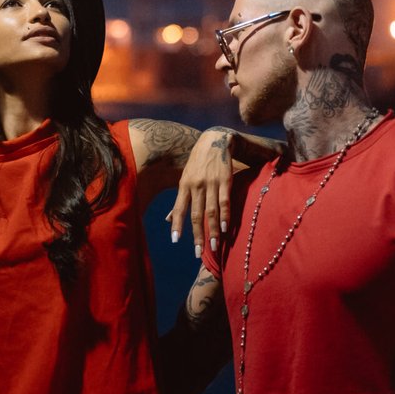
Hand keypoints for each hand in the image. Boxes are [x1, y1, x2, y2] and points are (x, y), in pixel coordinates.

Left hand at [167, 127, 235, 255]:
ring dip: (213, 230)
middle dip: (197, 235)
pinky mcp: (225, 180)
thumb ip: (179, 201)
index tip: (175, 240)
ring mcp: (211, 183)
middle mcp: (196, 186)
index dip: (177, 224)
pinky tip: (225, 228)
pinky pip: (224, 201)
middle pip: (196, 214)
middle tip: (199, 252)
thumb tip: (168, 220)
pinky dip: (225, 216)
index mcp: (184, 186)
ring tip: (214, 246)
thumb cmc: (198, 164)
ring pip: (211, 211)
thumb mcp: (185, 179)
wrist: (215, 141)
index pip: (179, 208)